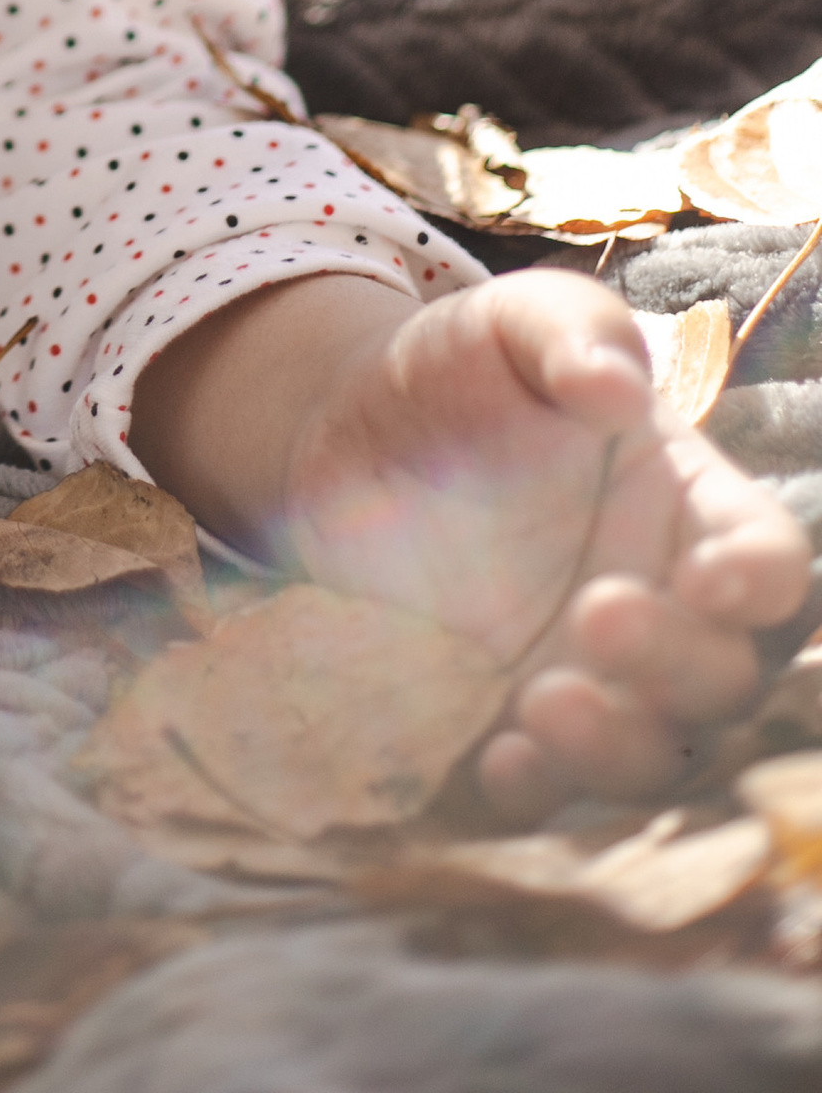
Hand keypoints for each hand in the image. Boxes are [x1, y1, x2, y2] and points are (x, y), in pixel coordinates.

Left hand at [276, 272, 811, 816]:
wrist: (344, 438)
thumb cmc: (456, 370)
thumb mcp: (508, 323)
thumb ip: (570, 333)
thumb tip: (616, 383)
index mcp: (688, 506)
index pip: (768, 558)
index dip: (757, 578)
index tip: (710, 580)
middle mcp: (663, 606)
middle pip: (725, 672)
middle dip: (676, 661)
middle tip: (596, 614)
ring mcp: (597, 678)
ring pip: (658, 750)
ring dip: (619, 744)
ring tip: (542, 700)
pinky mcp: (517, 726)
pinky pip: (552, 788)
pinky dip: (539, 789)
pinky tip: (499, 763)